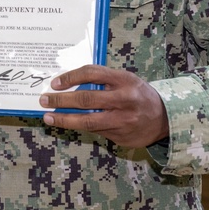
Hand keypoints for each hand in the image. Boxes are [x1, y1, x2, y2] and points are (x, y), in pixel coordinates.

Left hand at [39, 64, 168, 147]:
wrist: (164, 118)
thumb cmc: (138, 94)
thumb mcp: (124, 79)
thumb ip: (102, 80)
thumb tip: (70, 84)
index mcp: (124, 79)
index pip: (91, 73)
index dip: (70, 77)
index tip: (54, 83)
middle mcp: (123, 99)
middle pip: (86, 99)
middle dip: (61, 100)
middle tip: (44, 100)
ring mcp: (122, 120)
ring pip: (87, 121)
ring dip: (64, 119)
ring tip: (48, 117)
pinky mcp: (120, 136)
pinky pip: (95, 131)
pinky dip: (79, 127)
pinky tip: (67, 124)